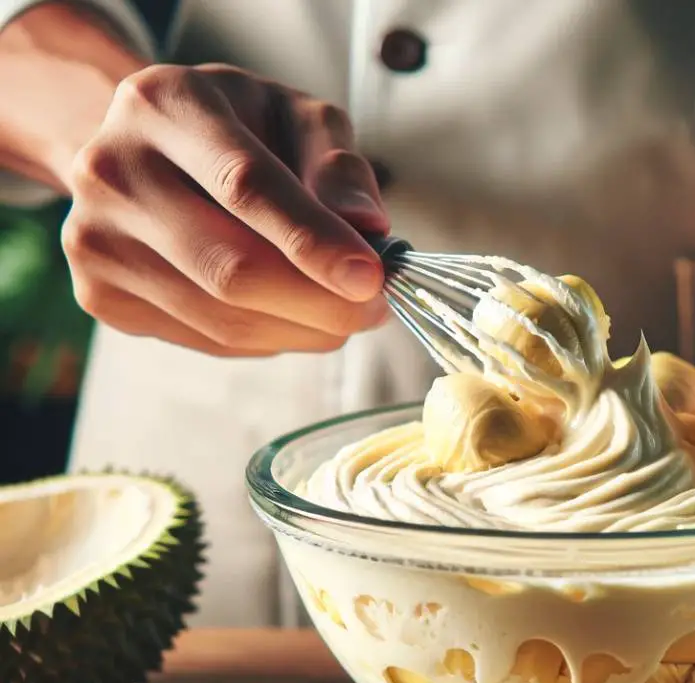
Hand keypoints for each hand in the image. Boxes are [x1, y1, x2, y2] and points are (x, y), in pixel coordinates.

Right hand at [60, 63, 391, 355]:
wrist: (150, 152)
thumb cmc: (238, 131)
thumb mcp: (297, 118)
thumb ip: (338, 166)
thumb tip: (368, 227)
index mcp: (164, 105)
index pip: (244, 185)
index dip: (313, 240)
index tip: (371, 277)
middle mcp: (112, 170)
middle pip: (229, 267)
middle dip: (320, 302)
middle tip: (374, 307)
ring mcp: (96, 239)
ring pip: (222, 317)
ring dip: (303, 328)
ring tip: (345, 312)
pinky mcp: (101, 295)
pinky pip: (207, 340)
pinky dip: (269, 338)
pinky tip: (293, 315)